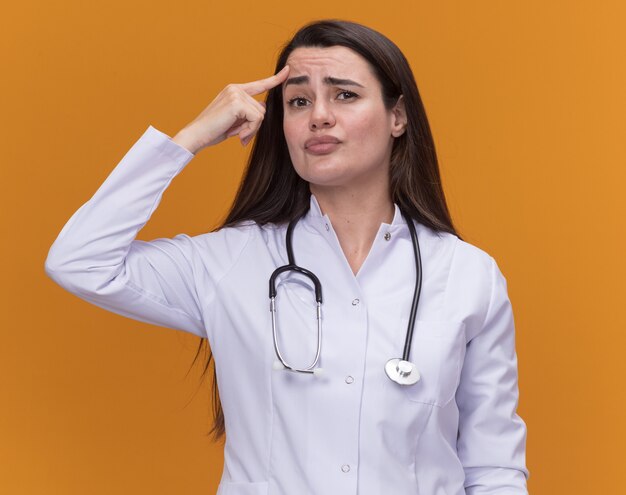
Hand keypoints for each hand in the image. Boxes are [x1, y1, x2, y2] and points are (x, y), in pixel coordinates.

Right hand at [172, 66, 289, 153]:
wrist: (197, 135)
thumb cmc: (214, 130)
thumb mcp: (235, 120)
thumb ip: (249, 113)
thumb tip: (263, 109)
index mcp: (235, 90)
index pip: (260, 84)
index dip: (275, 79)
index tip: (288, 71)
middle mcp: (236, 89)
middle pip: (262, 109)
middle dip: (254, 126)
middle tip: (240, 135)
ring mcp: (236, 94)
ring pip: (260, 115)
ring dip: (251, 130)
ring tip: (237, 135)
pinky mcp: (237, 102)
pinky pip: (257, 119)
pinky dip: (250, 130)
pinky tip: (239, 135)